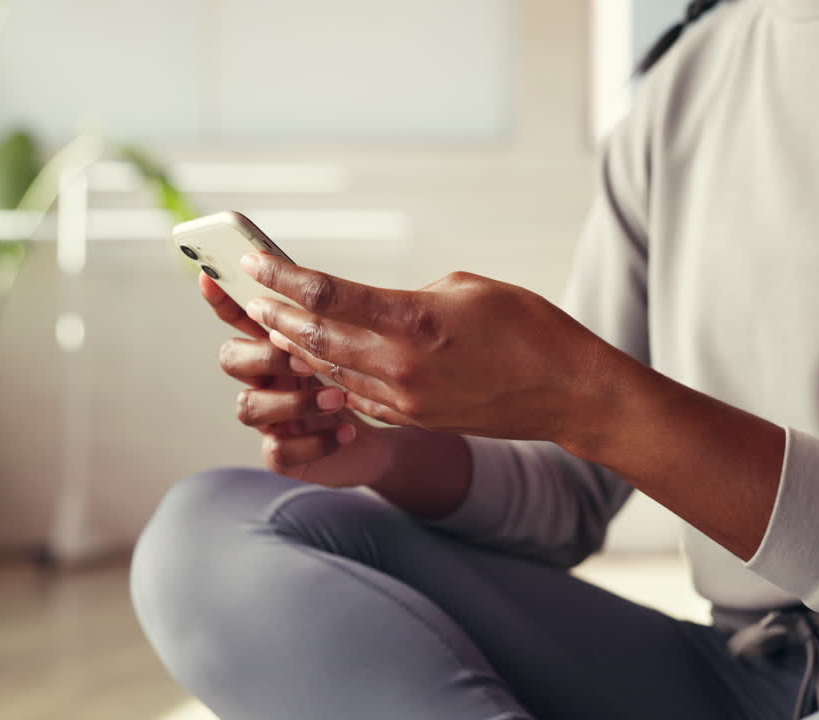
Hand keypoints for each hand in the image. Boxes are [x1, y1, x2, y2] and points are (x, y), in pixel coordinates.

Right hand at [200, 272, 391, 485]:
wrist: (381, 440)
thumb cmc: (360, 386)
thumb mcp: (350, 345)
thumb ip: (329, 317)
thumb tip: (323, 281)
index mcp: (275, 346)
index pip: (239, 317)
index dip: (221, 300)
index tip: (209, 279)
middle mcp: (264, 380)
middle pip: (231, 359)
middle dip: (264, 356)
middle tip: (307, 360)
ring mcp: (269, 419)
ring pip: (248, 407)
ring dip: (293, 401)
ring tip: (338, 398)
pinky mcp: (283, 455)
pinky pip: (278, 451)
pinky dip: (314, 442)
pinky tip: (347, 432)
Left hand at [239, 253, 619, 444]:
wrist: (567, 394)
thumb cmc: (529, 328)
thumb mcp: (468, 288)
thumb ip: (412, 298)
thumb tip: (379, 308)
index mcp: (413, 320)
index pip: (327, 295)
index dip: (283, 277)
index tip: (255, 262)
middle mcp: (400, 365)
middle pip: (316, 337)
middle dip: (277, 316)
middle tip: (251, 297)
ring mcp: (405, 399)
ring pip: (331, 371)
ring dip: (298, 349)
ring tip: (274, 328)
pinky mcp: (415, 419)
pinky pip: (358, 396)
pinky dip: (332, 376)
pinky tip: (318, 362)